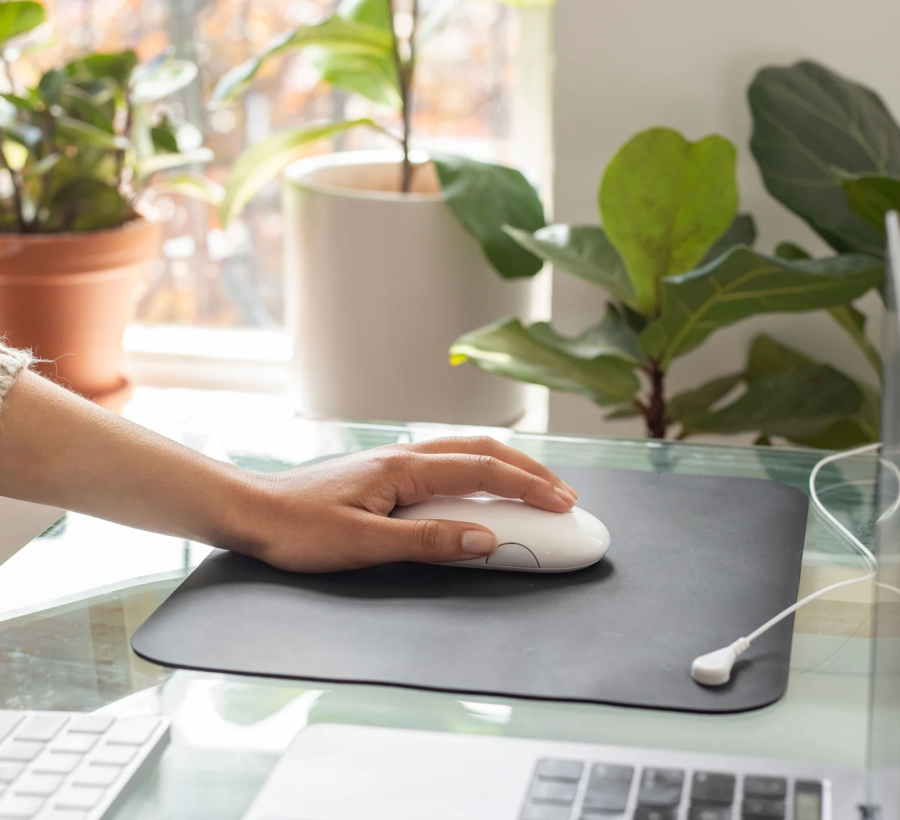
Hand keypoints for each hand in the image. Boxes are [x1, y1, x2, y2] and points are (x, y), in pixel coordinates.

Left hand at [235, 437, 578, 572]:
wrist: (254, 510)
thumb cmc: (299, 529)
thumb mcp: (365, 544)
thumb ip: (429, 541)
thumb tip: (486, 538)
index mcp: (404, 468)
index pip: (482, 471)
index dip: (527, 487)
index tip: (563, 504)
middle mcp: (404, 455)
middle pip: (482, 451)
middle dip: (528, 471)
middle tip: (564, 494)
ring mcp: (395, 460)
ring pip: (465, 452)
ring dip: (505, 467)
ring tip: (535, 486)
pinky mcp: (386, 471)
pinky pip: (445, 462)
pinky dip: (478, 470)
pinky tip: (481, 486)